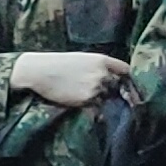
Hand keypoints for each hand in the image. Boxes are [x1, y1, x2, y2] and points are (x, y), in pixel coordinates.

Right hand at [8, 50, 129, 108]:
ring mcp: (96, 87)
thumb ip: (98, 68)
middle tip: (98, 92)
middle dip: (111, 90)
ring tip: (81, 94)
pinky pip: (95, 106)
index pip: (126, 70)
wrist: (38, 71)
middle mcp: (102, 73)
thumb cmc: (56, 64)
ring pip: (106, 97)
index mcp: (102, 60)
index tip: (126, 85)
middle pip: (117, 86)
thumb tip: (111, 80)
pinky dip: (90, 106)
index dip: (127, 78)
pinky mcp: (87, 100)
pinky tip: (76, 99)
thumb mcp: (81, 59)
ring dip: (100, 99)